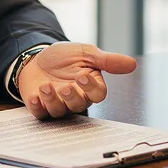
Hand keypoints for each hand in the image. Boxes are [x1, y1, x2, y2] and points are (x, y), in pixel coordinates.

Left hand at [17, 42, 137, 118]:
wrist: (36, 57)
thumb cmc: (64, 57)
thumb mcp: (86, 53)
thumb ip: (107, 60)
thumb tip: (133, 64)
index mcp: (90, 86)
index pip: (98, 94)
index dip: (92, 88)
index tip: (83, 76)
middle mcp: (76, 98)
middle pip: (80, 105)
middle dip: (72, 97)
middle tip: (66, 86)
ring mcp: (58, 104)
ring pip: (60, 111)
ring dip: (53, 100)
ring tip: (45, 86)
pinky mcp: (41, 107)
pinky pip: (41, 114)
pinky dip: (38, 106)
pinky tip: (35, 96)